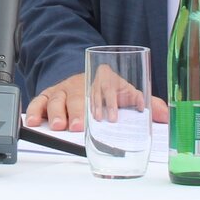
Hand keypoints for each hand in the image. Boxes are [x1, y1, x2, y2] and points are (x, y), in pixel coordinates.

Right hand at [26, 72, 167, 131]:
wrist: (87, 73)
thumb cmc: (109, 88)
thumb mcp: (127, 92)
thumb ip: (146, 104)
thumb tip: (164, 116)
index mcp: (103, 79)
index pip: (106, 88)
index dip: (109, 102)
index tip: (111, 117)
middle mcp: (81, 83)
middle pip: (79, 95)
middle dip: (79, 111)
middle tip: (80, 125)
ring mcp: (63, 89)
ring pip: (58, 98)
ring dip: (57, 112)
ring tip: (59, 126)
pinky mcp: (49, 96)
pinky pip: (39, 101)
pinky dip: (36, 110)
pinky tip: (35, 121)